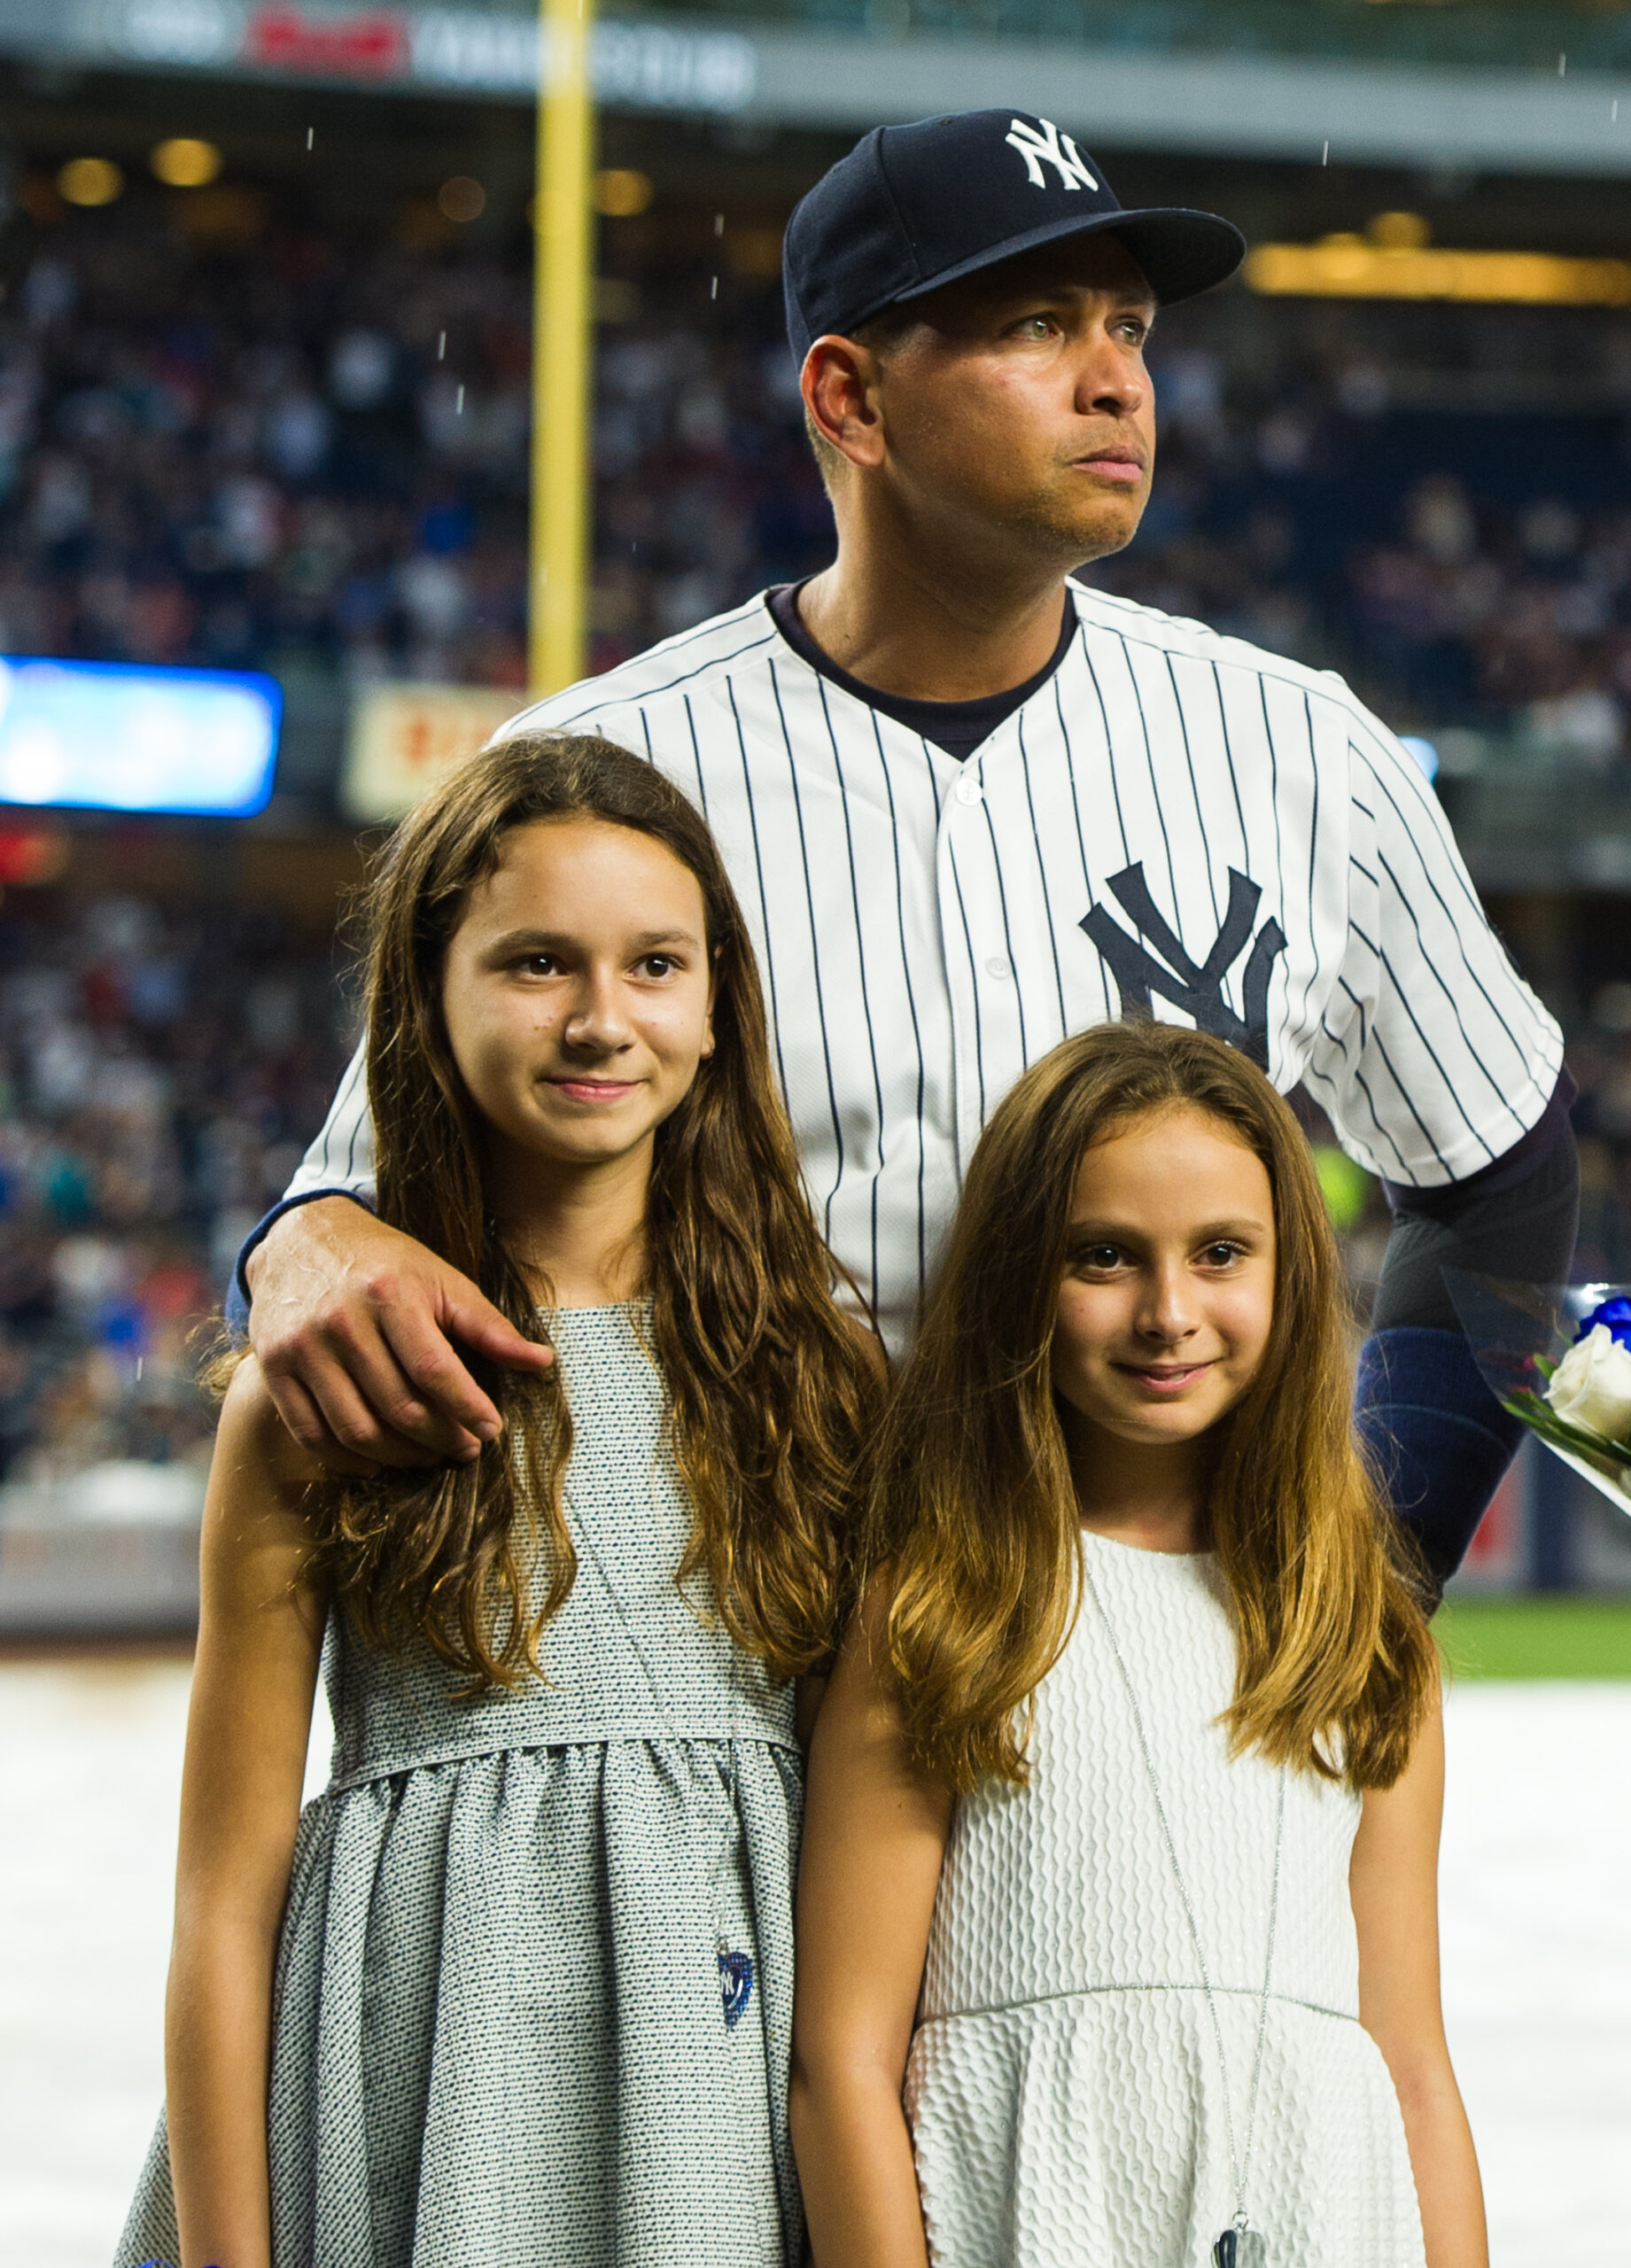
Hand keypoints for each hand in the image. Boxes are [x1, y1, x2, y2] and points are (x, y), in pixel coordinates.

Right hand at [244, 1198, 551, 1471]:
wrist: (301, 1239)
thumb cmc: (384, 1263)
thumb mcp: (440, 1278)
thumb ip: (488, 1325)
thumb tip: (543, 1363)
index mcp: (389, 1293)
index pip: (435, 1370)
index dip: (469, 1408)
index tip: (493, 1430)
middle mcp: (341, 1321)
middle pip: (399, 1406)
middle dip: (442, 1438)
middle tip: (467, 1449)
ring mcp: (302, 1348)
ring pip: (357, 1430)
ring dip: (401, 1457)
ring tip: (430, 1456)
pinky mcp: (273, 1368)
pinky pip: (312, 1434)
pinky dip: (349, 1460)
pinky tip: (380, 1460)